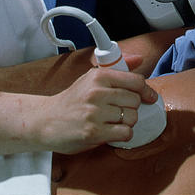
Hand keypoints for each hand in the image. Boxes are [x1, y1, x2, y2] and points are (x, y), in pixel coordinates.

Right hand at [37, 67, 159, 154]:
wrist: (46, 120)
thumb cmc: (72, 100)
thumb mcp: (91, 77)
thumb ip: (118, 68)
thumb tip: (139, 59)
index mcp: (99, 76)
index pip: (136, 81)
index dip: (146, 90)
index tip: (149, 97)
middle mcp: (97, 92)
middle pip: (135, 101)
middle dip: (131, 108)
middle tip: (119, 111)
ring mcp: (95, 113)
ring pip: (131, 118)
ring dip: (126, 122)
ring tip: (112, 121)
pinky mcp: (93, 132)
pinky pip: (124, 133)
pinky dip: (122, 134)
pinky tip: (111, 131)